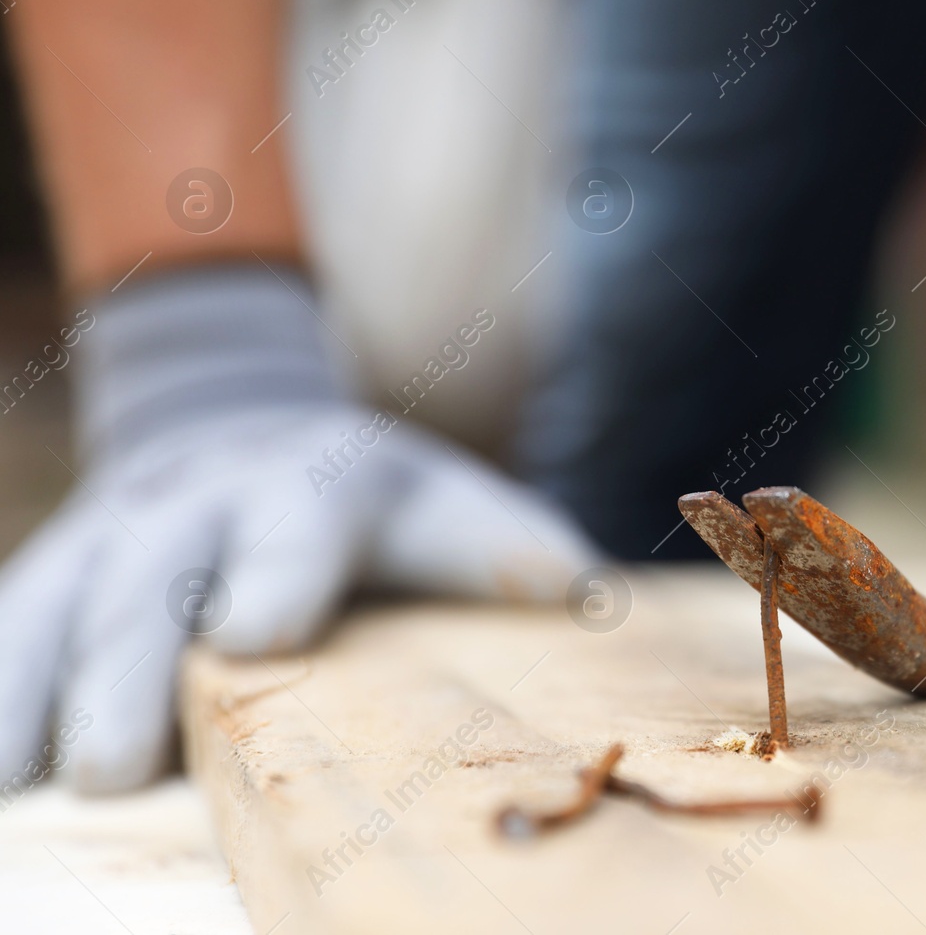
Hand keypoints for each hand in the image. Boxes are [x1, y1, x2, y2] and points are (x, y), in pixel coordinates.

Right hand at [0, 267, 600, 792]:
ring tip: (21, 782)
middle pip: (153, 577)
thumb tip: (585, 592)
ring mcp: (114, 535)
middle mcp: (200, 503)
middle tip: (110, 764)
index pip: (297, 523)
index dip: (276, 571)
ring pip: (58, 602)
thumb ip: (504, 547)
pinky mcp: (53, 572)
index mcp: (313, 484)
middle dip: (125, 666)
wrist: (243, 426)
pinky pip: (9, 624)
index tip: (253, 633)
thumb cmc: (371, 499)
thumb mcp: (445, 503)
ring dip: (31, 689)